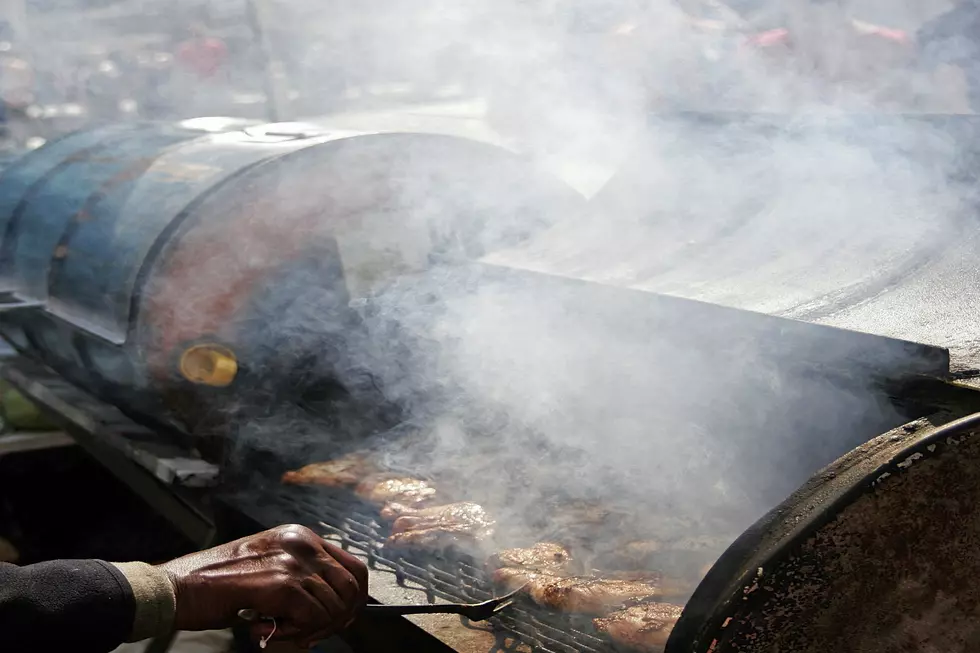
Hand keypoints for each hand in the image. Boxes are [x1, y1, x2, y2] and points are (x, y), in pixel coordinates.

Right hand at [158, 524, 367, 646]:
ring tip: (279, 631)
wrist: (179, 587)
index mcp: (300, 536)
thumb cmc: (217, 583)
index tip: (341, 619)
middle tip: (310, 634)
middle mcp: (302, 544)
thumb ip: (300, 577)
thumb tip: (332, 609)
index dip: (353, 598)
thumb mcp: (267, 565)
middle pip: (350, 588)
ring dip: (311, 629)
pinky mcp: (284, 585)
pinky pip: (313, 620)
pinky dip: (296, 634)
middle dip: (337, 618)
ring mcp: (294, 562)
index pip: (352, 567)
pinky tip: (266, 630)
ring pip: (333, 607)